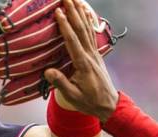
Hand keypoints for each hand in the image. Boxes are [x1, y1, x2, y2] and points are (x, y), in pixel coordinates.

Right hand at [44, 0, 118, 121]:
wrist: (109, 105)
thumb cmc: (89, 102)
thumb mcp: (73, 96)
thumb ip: (61, 83)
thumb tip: (48, 71)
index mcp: (83, 64)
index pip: (72, 41)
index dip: (65, 26)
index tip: (59, 12)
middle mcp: (90, 55)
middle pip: (81, 30)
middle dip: (73, 12)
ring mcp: (95, 54)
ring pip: (87, 29)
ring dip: (80, 13)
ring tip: (75, 0)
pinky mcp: (96, 55)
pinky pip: (91, 34)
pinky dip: (88, 21)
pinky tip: (85, 13)